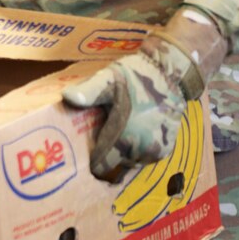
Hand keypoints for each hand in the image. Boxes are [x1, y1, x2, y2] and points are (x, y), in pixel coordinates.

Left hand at [62, 9, 226, 179]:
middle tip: (101, 136)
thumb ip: (88, 92)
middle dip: (107, 154)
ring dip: (123, 152)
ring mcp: (155, 151)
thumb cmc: (135, 76)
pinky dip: (138, 150)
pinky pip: (145, 157)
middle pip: (115, 163)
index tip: (84, 155)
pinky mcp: (165, 149)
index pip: (102, 165)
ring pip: (130, 161)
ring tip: (118, 133)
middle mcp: (140, 149)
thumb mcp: (108, 79)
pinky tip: (134, 133)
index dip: (92, 162)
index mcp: (122, 135)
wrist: (170, 74)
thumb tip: (67, 97)